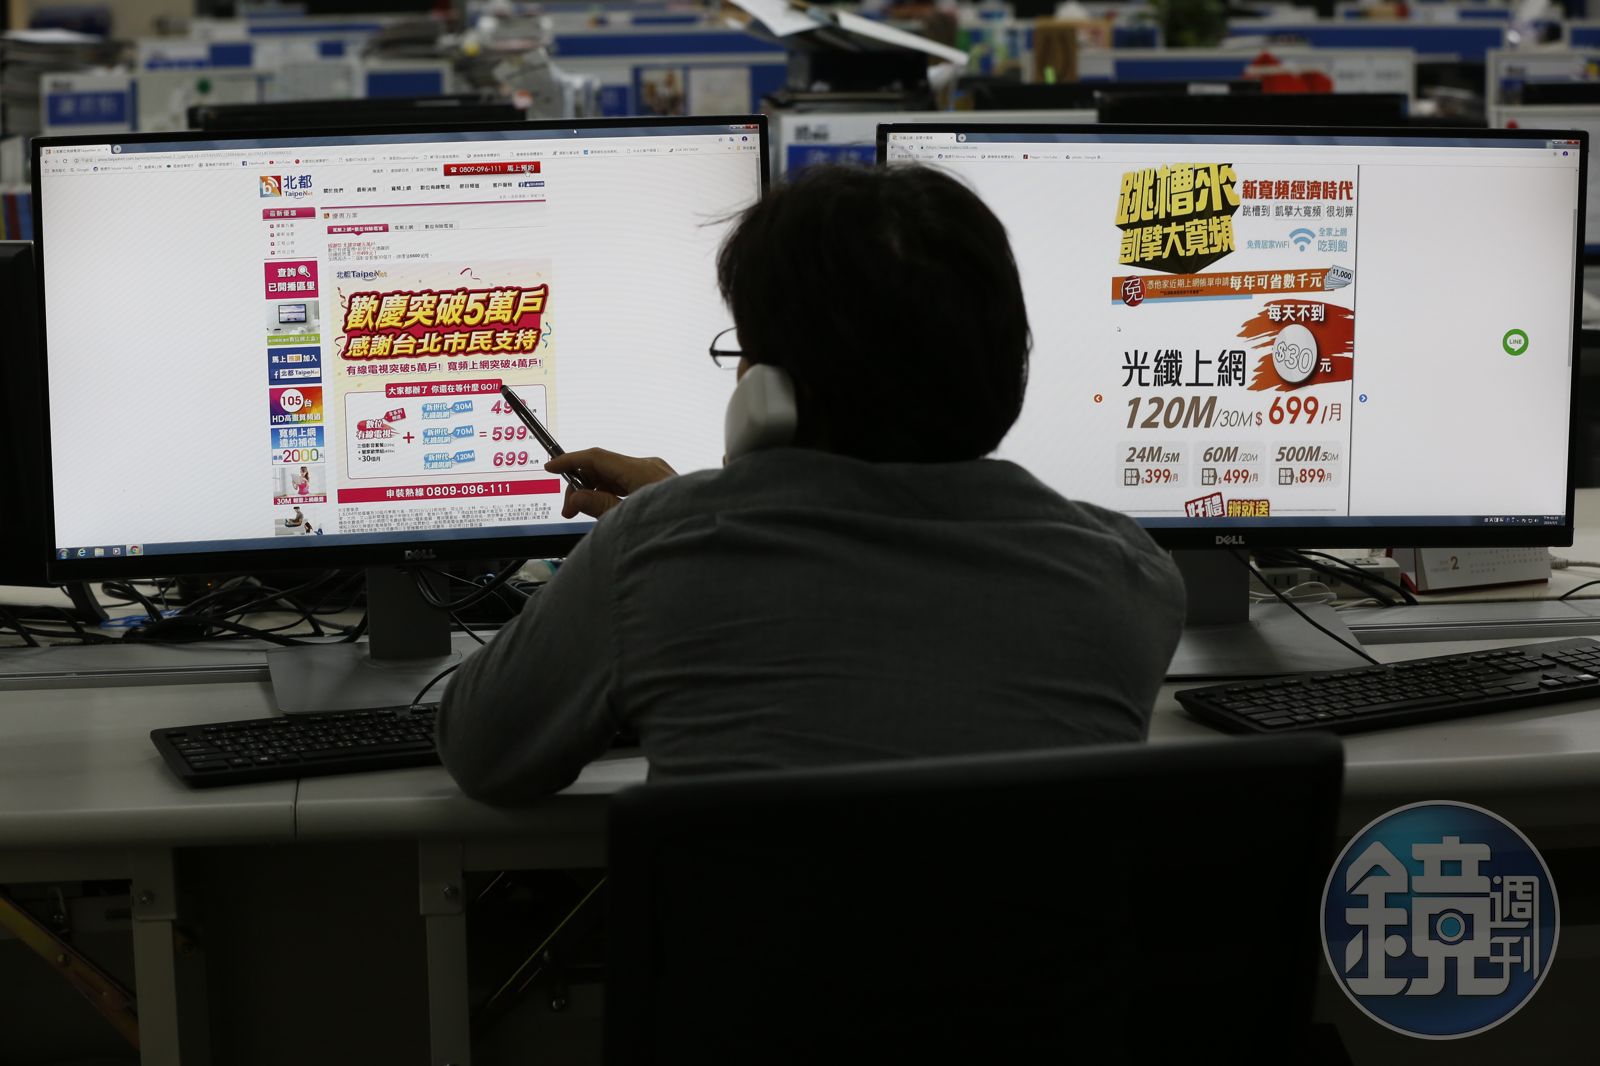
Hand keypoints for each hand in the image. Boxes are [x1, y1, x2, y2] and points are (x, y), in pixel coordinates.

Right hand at [546, 448, 675, 518]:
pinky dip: (611, 492)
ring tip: (585, 512)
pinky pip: (629, 482)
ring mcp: (657, 474)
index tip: (551, 466)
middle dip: (581, 483)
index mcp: (641, 470)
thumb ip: (597, 506)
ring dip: (596, 489)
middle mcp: (650, 466)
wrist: (705, 537)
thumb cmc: (671, 528)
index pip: (597, 457)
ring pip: (616, 475)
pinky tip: (604, 508)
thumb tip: (574, 497)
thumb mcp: (625, 519)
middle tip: (569, 508)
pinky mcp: (661, 484)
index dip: (570, 460)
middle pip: (605, 465)